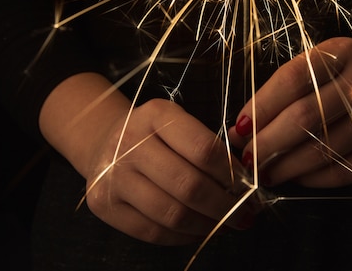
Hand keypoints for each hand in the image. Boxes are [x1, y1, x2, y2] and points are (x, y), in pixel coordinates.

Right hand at [40, 74, 252, 245]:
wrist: (103, 141)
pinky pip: (152, 232)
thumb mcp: (178, 123)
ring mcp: (113, 175)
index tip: (248, 187)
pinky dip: (183, 237)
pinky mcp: (104, 205)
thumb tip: (245, 184)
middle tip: (246, 214)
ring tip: (225, 224)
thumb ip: (207, 146)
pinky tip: (199, 230)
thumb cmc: (154, 135)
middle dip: (226, 206)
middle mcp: (129, 142)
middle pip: (189, 185)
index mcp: (155, 115)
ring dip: (207, 225)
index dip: (232, 174)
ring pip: (172, 214)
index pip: (204, 150)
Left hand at [227, 36, 351, 187]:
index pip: (292, 78)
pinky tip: (295, 178)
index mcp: (343, 51)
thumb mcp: (316, 73)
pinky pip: (344, 170)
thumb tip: (239, 131)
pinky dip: (313, 179)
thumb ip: (280, 95)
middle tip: (246, 160)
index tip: (238, 129)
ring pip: (322, 148)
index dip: (261, 106)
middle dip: (268, 142)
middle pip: (305, 116)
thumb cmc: (340, 85)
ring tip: (263, 173)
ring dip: (285, 166)